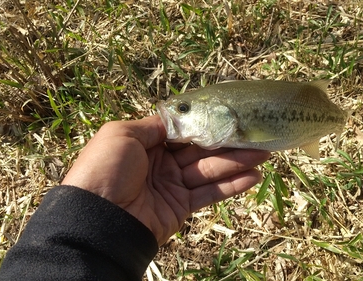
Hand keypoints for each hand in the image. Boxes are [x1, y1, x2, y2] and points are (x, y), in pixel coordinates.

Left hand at [61, 115, 269, 244]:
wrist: (97, 218)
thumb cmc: (105, 169)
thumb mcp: (122, 134)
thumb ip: (154, 125)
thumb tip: (177, 117)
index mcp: (146, 142)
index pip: (184, 131)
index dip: (208, 124)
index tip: (232, 116)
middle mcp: (161, 162)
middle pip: (202, 150)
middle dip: (230, 143)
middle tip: (258, 135)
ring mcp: (172, 185)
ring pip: (210, 170)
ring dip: (238, 162)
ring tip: (265, 154)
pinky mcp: (180, 207)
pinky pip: (209, 194)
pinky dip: (231, 186)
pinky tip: (253, 177)